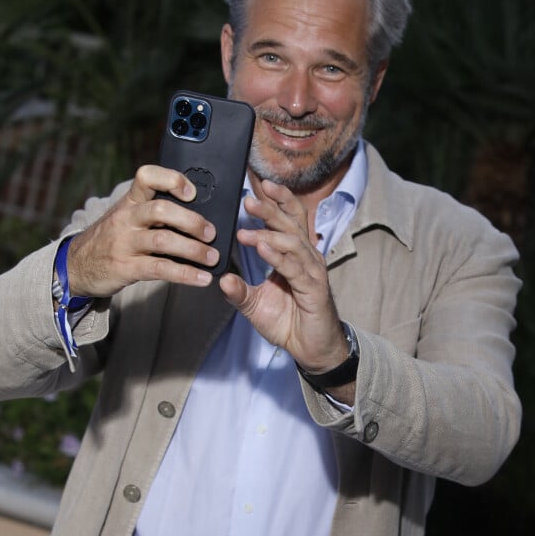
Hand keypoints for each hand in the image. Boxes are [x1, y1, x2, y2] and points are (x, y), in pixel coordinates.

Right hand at [66, 164, 219, 297]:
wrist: (76, 265)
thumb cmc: (111, 239)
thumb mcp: (126, 218)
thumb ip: (154, 213)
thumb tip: (199, 219)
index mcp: (130, 202)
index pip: (147, 176)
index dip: (172, 180)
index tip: (192, 192)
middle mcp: (127, 219)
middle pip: (161, 210)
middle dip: (191, 221)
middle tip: (210, 233)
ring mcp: (125, 243)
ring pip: (164, 240)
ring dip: (194, 250)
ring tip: (212, 258)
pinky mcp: (126, 267)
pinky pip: (160, 269)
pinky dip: (185, 274)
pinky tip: (201, 278)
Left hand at [219, 179, 349, 374]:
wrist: (310, 348)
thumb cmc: (289, 322)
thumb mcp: (255, 305)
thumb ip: (239, 291)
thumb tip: (221, 279)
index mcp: (295, 255)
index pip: (289, 219)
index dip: (277, 201)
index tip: (258, 187)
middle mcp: (307, 258)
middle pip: (291, 223)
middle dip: (270, 209)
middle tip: (249, 199)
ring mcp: (312, 272)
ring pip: (293, 241)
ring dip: (269, 231)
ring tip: (246, 229)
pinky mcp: (314, 289)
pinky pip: (294, 267)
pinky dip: (277, 255)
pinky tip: (262, 247)